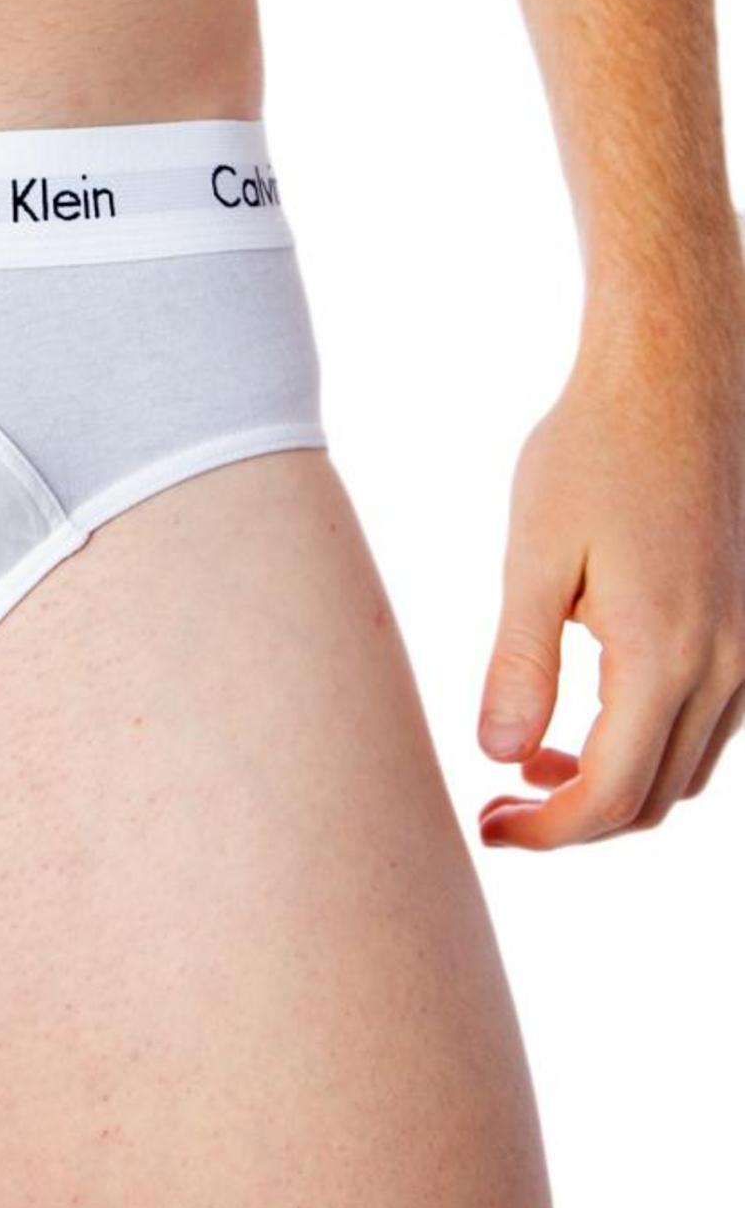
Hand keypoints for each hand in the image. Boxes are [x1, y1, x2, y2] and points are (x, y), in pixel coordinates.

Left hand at [477, 312, 744, 847]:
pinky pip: (710, 723)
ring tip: (531, 757)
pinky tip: (588, 710)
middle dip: (573, 820)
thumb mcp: (534, 556)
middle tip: (497, 802)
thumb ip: (520, 664)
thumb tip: (497, 756)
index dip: (546, 833)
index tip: (486, 828)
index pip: (610, 796)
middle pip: (653, 799)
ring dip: (613, 783)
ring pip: (687, 768)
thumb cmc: (595, 450)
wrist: (676, 374)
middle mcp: (726, 665)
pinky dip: (650, 742)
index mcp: (665, 656)